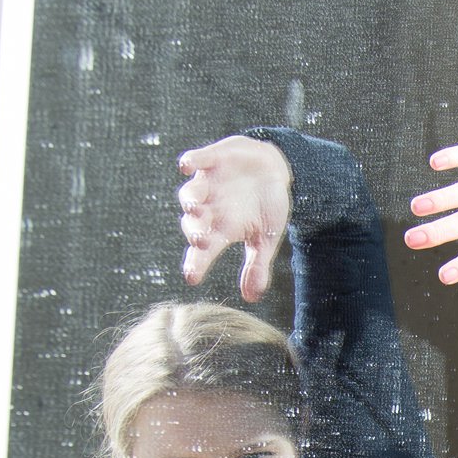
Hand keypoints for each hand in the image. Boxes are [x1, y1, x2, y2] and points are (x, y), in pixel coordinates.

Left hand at [176, 136, 293, 302]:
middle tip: (200, 240)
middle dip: (195, 230)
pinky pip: (197, 159)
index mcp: (220, 230)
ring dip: (191, 199)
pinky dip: (191, 161)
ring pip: (190, 193)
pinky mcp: (213, 159)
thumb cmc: (265, 206)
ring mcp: (209, 184)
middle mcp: (209, 209)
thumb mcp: (266, 238)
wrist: (271, 168)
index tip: (192, 278)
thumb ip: (257, 266)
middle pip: (193, 223)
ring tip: (195, 206)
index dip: (196, 263)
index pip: (203, 251)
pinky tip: (186, 165)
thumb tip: (251, 298)